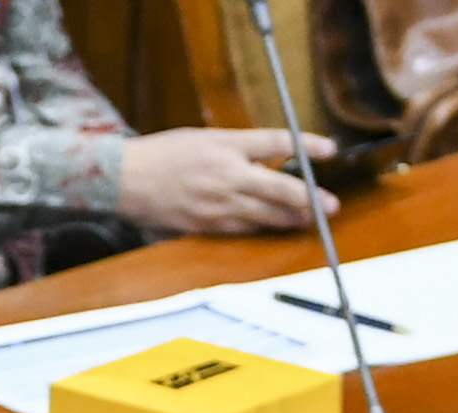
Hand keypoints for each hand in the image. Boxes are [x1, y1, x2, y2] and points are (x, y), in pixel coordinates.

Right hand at [117, 129, 336, 237]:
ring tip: (309, 220)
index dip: (307, 146)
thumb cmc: (164, 154)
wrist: (126, 179)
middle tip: (331, 205)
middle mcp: (226, 176)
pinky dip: (261, 230)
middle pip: (279, 188)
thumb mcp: (205, 137)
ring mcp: (217, 205)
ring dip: (290, 219)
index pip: (277, 142)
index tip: (330, 150)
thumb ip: (239, 148)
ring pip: (265, 215)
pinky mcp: (206, 225)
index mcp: (226, 146)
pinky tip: (275, 230)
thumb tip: (271, 157)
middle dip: (309, 198)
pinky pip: (242, 230)